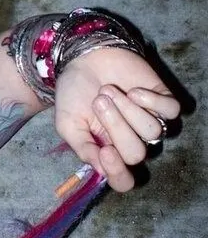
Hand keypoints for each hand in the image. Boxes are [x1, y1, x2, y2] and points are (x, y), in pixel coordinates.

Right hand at [54, 47, 180, 190]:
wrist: (83, 58)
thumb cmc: (73, 92)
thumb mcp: (67, 123)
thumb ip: (83, 148)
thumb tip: (101, 170)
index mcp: (107, 152)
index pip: (122, 180)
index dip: (118, 173)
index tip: (106, 153)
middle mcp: (131, 141)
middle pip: (137, 154)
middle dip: (117, 127)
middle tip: (98, 102)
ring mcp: (149, 121)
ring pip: (153, 131)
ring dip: (128, 109)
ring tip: (108, 90)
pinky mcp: (162, 100)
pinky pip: (170, 111)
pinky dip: (151, 101)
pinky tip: (133, 90)